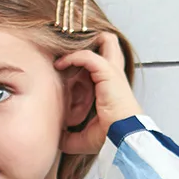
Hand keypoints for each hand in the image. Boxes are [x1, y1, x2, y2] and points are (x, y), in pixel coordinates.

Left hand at [53, 31, 142, 154]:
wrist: (122, 139)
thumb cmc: (109, 138)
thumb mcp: (85, 138)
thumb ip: (70, 136)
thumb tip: (56, 139)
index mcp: (111, 88)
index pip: (101, 64)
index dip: (85, 59)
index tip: (63, 65)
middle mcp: (114, 75)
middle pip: (110, 44)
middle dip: (92, 39)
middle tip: (69, 45)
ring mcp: (113, 72)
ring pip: (104, 40)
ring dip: (84, 41)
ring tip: (64, 49)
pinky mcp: (108, 72)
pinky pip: (87, 56)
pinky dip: (73, 56)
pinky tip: (60, 64)